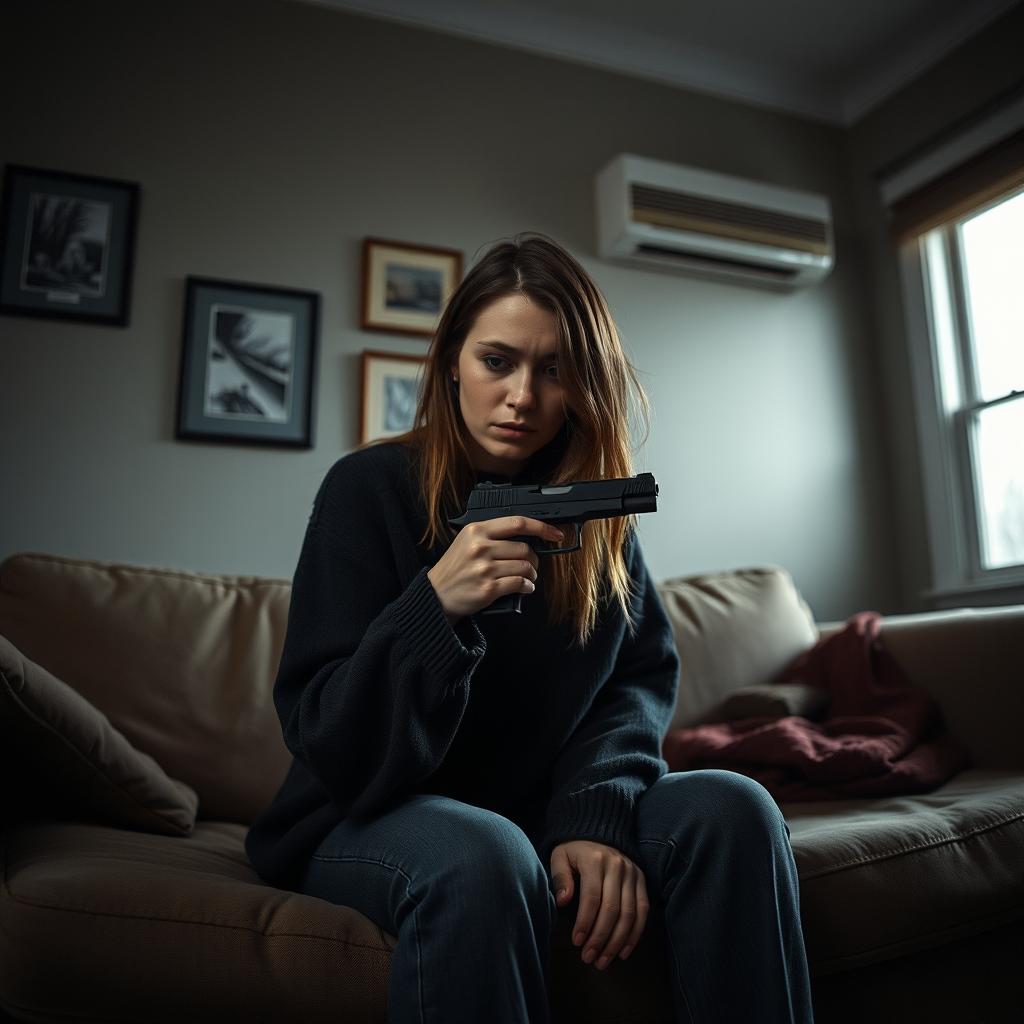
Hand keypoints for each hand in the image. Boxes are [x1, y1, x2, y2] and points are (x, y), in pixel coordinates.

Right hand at [427, 516, 563, 623]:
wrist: (436, 594)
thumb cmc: (454, 569)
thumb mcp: (466, 541)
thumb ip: (492, 535)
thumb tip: (528, 536)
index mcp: (476, 530)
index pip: (518, 523)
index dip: (542, 527)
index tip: (555, 533)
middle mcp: (480, 547)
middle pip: (525, 548)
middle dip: (535, 559)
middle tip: (532, 564)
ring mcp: (484, 568)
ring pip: (525, 567)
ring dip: (532, 574)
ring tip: (528, 577)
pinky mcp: (488, 588)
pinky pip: (519, 584)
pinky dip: (527, 587)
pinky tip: (524, 588)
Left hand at [550, 840, 648, 970]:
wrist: (599, 832)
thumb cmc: (575, 851)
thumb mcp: (560, 856)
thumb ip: (560, 877)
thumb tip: (563, 902)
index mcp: (595, 859)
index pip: (592, 896)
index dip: (585, 922)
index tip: (577, 942)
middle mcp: (617, 866)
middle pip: (612, 909)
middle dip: (600, 938)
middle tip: (589, 958)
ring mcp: (632, 873)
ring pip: (629, 913)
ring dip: (617, 942)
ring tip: (604, 961)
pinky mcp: (642, 881)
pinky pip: (643, 911)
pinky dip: (635, 934)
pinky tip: (624, 951)